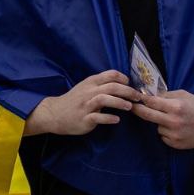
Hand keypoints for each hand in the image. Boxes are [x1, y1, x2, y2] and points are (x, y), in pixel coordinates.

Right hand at [25, 71, 140, 135]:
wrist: (55, 113)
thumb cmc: (75, 100)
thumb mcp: (86, 87)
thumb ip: (101, 85)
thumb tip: (122, 85)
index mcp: (91, 82)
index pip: (110, 74)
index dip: (123, 78)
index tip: (131, 84)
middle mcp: (89, 92)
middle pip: (111, 87)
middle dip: (127, 91)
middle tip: (137, 97)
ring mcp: (86, 105)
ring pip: (104, 99)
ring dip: (119, 102)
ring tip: (129, 107)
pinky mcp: (84, 118)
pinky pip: (98, 117)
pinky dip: (108, 118)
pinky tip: (116, 120)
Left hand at [132, 90, 193, 149]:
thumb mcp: (183, 95)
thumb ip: (166, 95)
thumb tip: (149, 95)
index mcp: (176, 106)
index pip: (151, 102)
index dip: (141, 99)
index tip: (134, 97)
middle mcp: (173, 121)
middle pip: (147, 115)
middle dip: (137, 110)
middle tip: (132, 107)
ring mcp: (174, 134)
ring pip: (157, 127)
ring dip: (159, 122)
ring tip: (173, 120)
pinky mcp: (176, 144)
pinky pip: (163, 136)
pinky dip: (166, 132)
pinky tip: (177, 128)